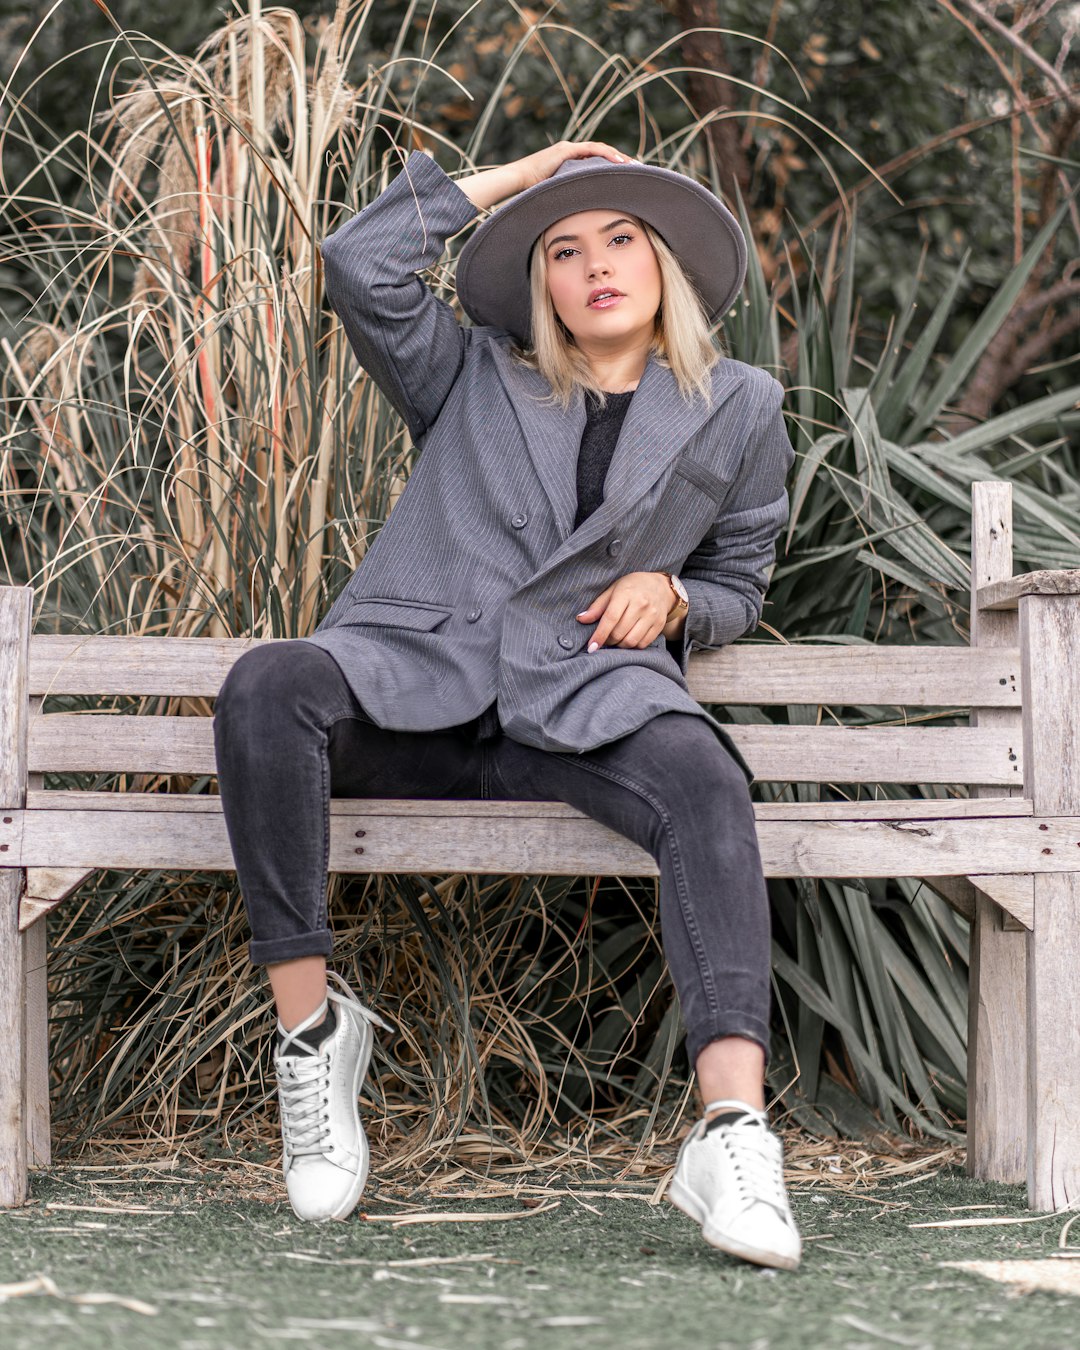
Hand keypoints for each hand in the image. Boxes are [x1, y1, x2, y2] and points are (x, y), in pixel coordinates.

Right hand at [514, 140, 634, 192]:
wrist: (516, 182)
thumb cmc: (532, 194)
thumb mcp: (558, 198)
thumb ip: (571, 201)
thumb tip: (583, 219)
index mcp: (570, 163)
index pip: (597, 162)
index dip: (614, 167)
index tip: (629, 176)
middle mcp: (571, 152)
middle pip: (603, 154)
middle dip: (622, 160)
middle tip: (639, 169)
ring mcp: (569, 149)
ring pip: (601, 149)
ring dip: (618, 156)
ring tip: (634, 165)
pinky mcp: (566, 150)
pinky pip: (592, 150)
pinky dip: (607, 155)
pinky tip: (619, 162)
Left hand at [576, 573, 672, 651]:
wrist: (661, 587)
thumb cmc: (632, 587)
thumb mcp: (613, 590)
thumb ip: (597, 606)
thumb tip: (581, 619)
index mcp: (626, 593)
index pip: (610, 618)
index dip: (599, 634)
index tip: (591, 646)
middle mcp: (641, 604)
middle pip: (619, 632)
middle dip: (608, 640)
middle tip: (604, 638)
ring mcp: (652, 615)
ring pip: (631, 641)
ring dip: (619, 645)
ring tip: (616, 639)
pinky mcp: (659, 625)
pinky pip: (643, 644)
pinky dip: (632, 646)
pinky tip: (628, 639)